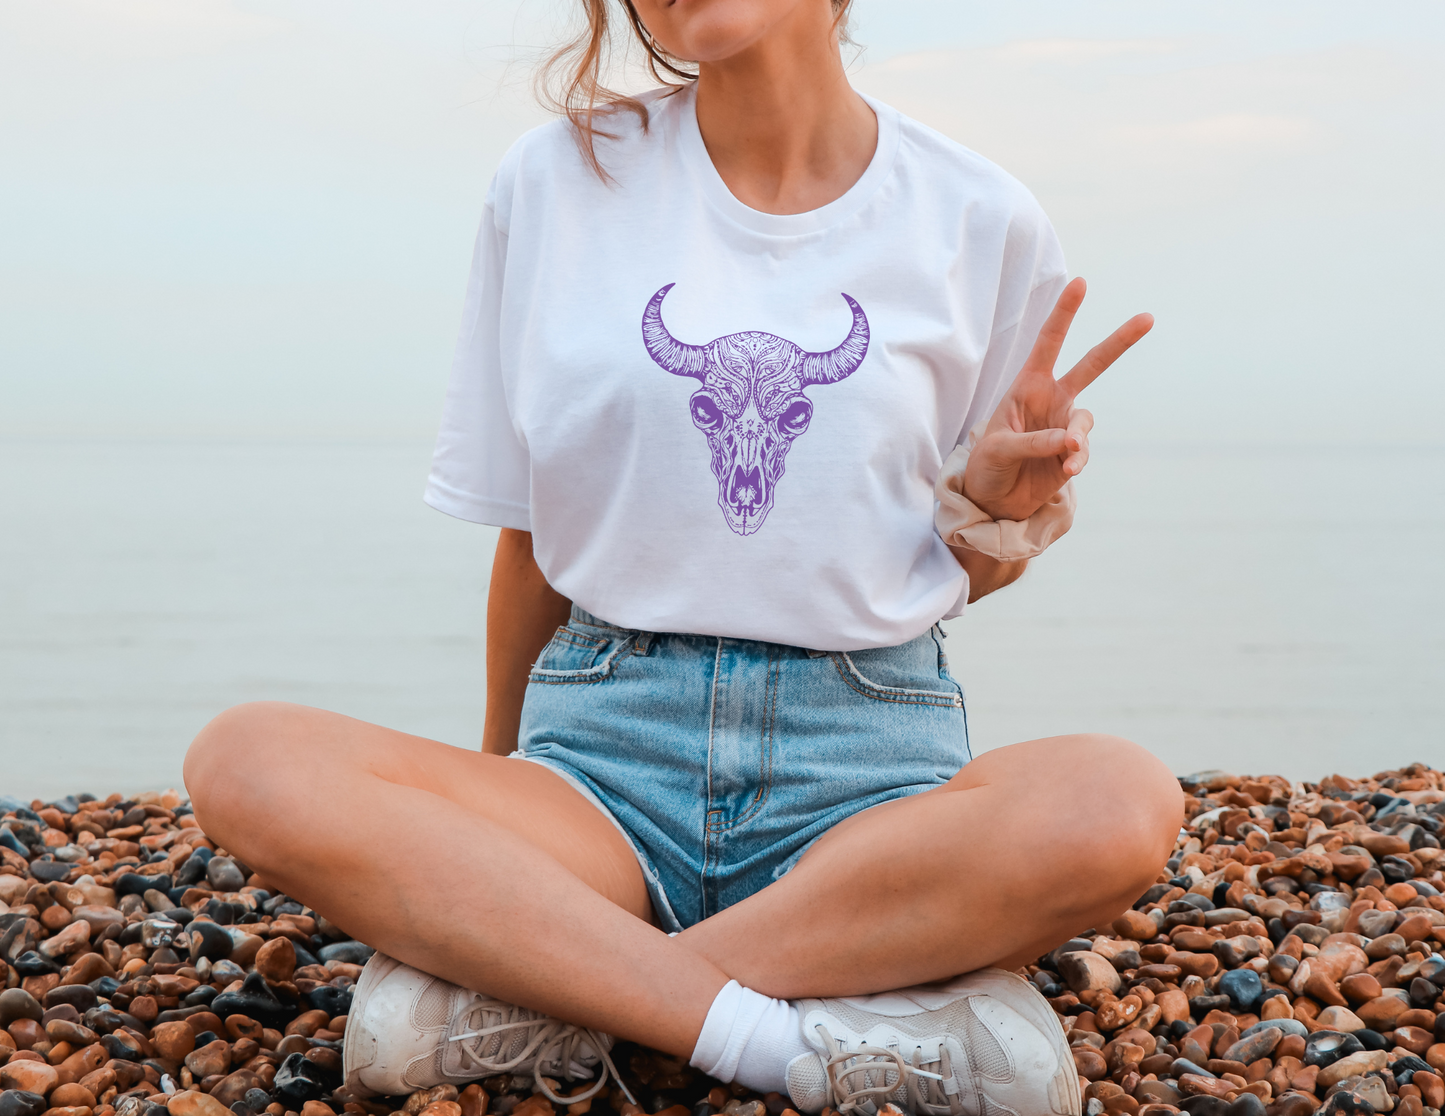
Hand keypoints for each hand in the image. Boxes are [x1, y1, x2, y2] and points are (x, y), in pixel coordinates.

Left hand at [963, 278, 1152, 521]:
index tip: (1080, 282)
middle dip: (1119, 341)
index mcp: (1028, 386)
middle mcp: (1052, 400)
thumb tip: (1069, 441)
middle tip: (1148, 317)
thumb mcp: (999, 449)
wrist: (994, 499)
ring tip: (1068, 453)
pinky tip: (1067, 471)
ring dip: (1078, 437)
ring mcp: (1065, 425)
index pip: (1048, 344)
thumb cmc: (988, 465)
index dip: (1064, 314)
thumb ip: (1032, 441)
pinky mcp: (1073, 454)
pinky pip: (1083, 452)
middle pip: (1092, 365)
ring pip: (1086, 420)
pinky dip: (1077, 460)